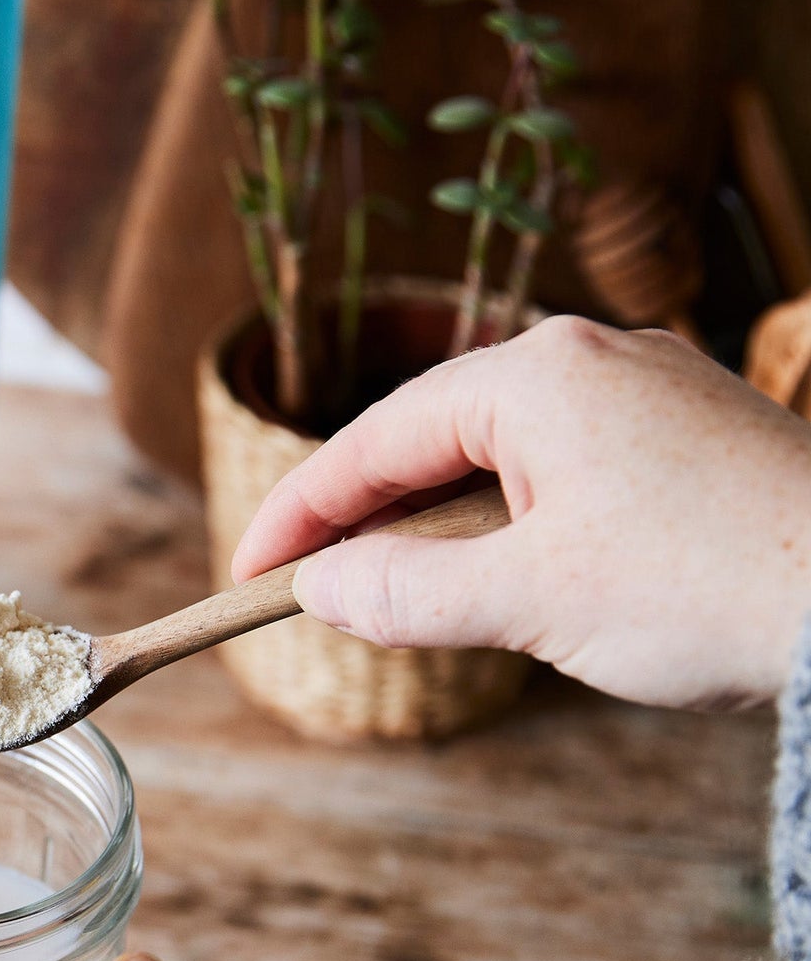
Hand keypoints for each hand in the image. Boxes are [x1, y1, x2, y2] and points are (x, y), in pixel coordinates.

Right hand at [231, 318, 810, 709]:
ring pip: (497, 451)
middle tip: (310, 585)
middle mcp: (589, 358)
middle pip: (431, 433)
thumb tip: (322, 587)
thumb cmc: (712, 591)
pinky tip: (497, 567)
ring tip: (398, 590)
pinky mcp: (684, 432)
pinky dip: (504, 516)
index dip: (300, 512)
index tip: (249, 573)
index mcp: (537, 377)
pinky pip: (558, 464)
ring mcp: (645, 389)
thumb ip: (405, 593)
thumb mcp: (529, 601)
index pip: (374, 441)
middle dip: (364, 513)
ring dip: (435, 519)